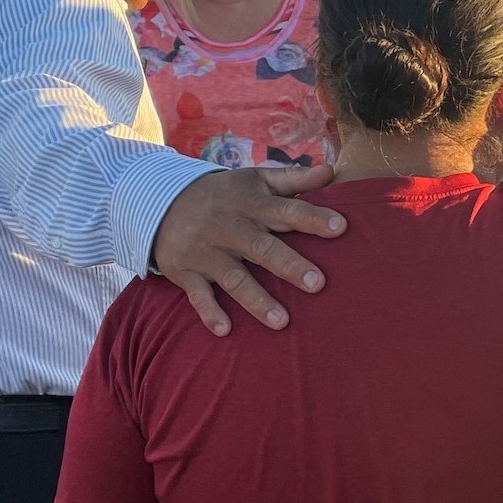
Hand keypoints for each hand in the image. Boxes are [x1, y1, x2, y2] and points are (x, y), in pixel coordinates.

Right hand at [152, 164, 345, 335]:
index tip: (341, 227)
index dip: (313, 218)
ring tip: (282, 322)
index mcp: (252, 203)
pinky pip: (197, 296)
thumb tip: (330, 171)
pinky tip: (225, 330)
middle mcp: (230, 228)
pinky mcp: (186, 272)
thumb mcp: (256, 180)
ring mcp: (207, 252)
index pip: (287, 210)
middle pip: (262, 248)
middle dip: (289, 265)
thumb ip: (294, 179)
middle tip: (318, 284)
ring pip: (234, 278)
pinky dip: (209, 312)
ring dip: (257, 300)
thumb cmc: (226, 194)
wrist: (161, 201)